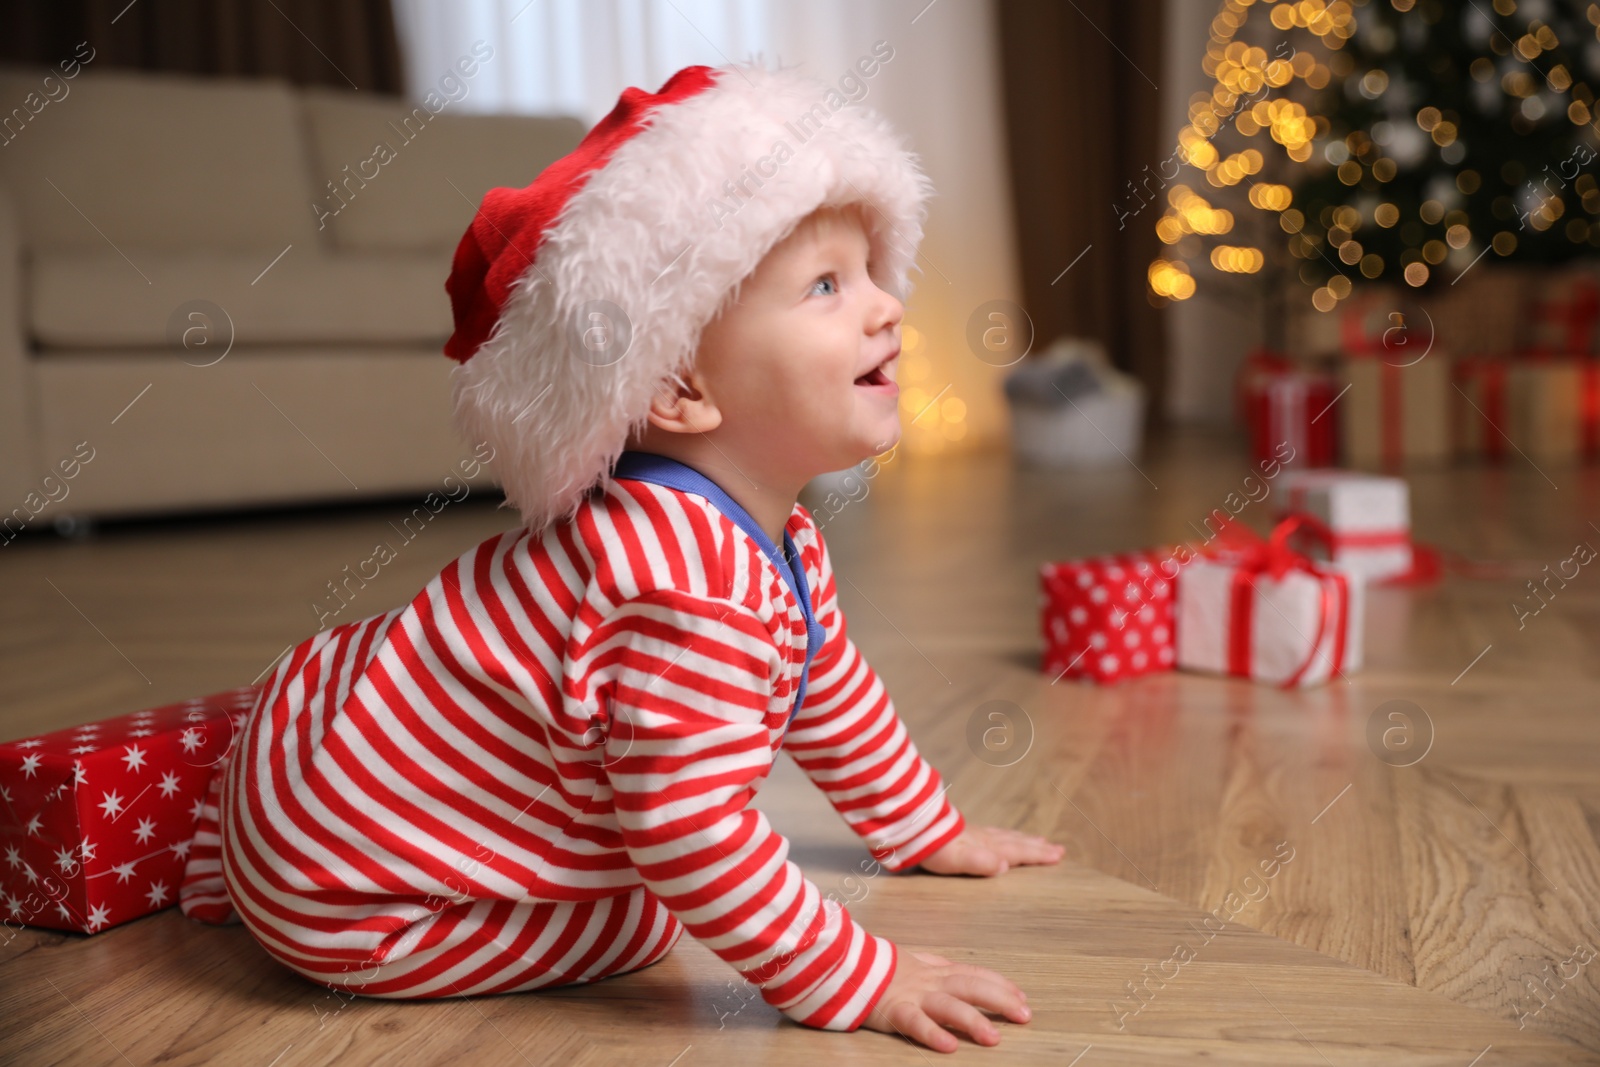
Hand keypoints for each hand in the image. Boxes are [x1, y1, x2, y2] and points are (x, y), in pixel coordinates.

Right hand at [862, 949, 1030, 1052]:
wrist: (843, 963)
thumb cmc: (878, 968)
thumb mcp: (913, 961)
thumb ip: (938, 967)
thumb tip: (965, 972)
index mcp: (935, 971)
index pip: (974, 974)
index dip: (1000, 985)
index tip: (1022, 997)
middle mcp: (929, 982)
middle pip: (970, 987)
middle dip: (1000, 1000)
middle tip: (1024, 1015)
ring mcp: (912, 995)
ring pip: (947, 1005)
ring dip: (972, 1021)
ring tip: (993, 1038)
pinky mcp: (893, 1010)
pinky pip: (914, 1022)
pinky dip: (932, 1033)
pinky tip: (949, 1046)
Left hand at [917, 826, 1064, 875]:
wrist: (914, 827)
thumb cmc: (935, 848)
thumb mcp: (957, 859)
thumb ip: (979, 862)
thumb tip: (1003, 866)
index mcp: (987, 849)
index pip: (1017, 852)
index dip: (1037, 855)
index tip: (1058, 856)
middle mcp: (985, 840)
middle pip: (1016, 843)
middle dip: (1037, 848)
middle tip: (1058, 850)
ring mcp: (975, 834)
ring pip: (1007, 837)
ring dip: (1024, 840)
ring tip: (1039, 841)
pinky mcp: (965, 832)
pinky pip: (994, 833)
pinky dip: (1006, 835)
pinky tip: (1003, 835)